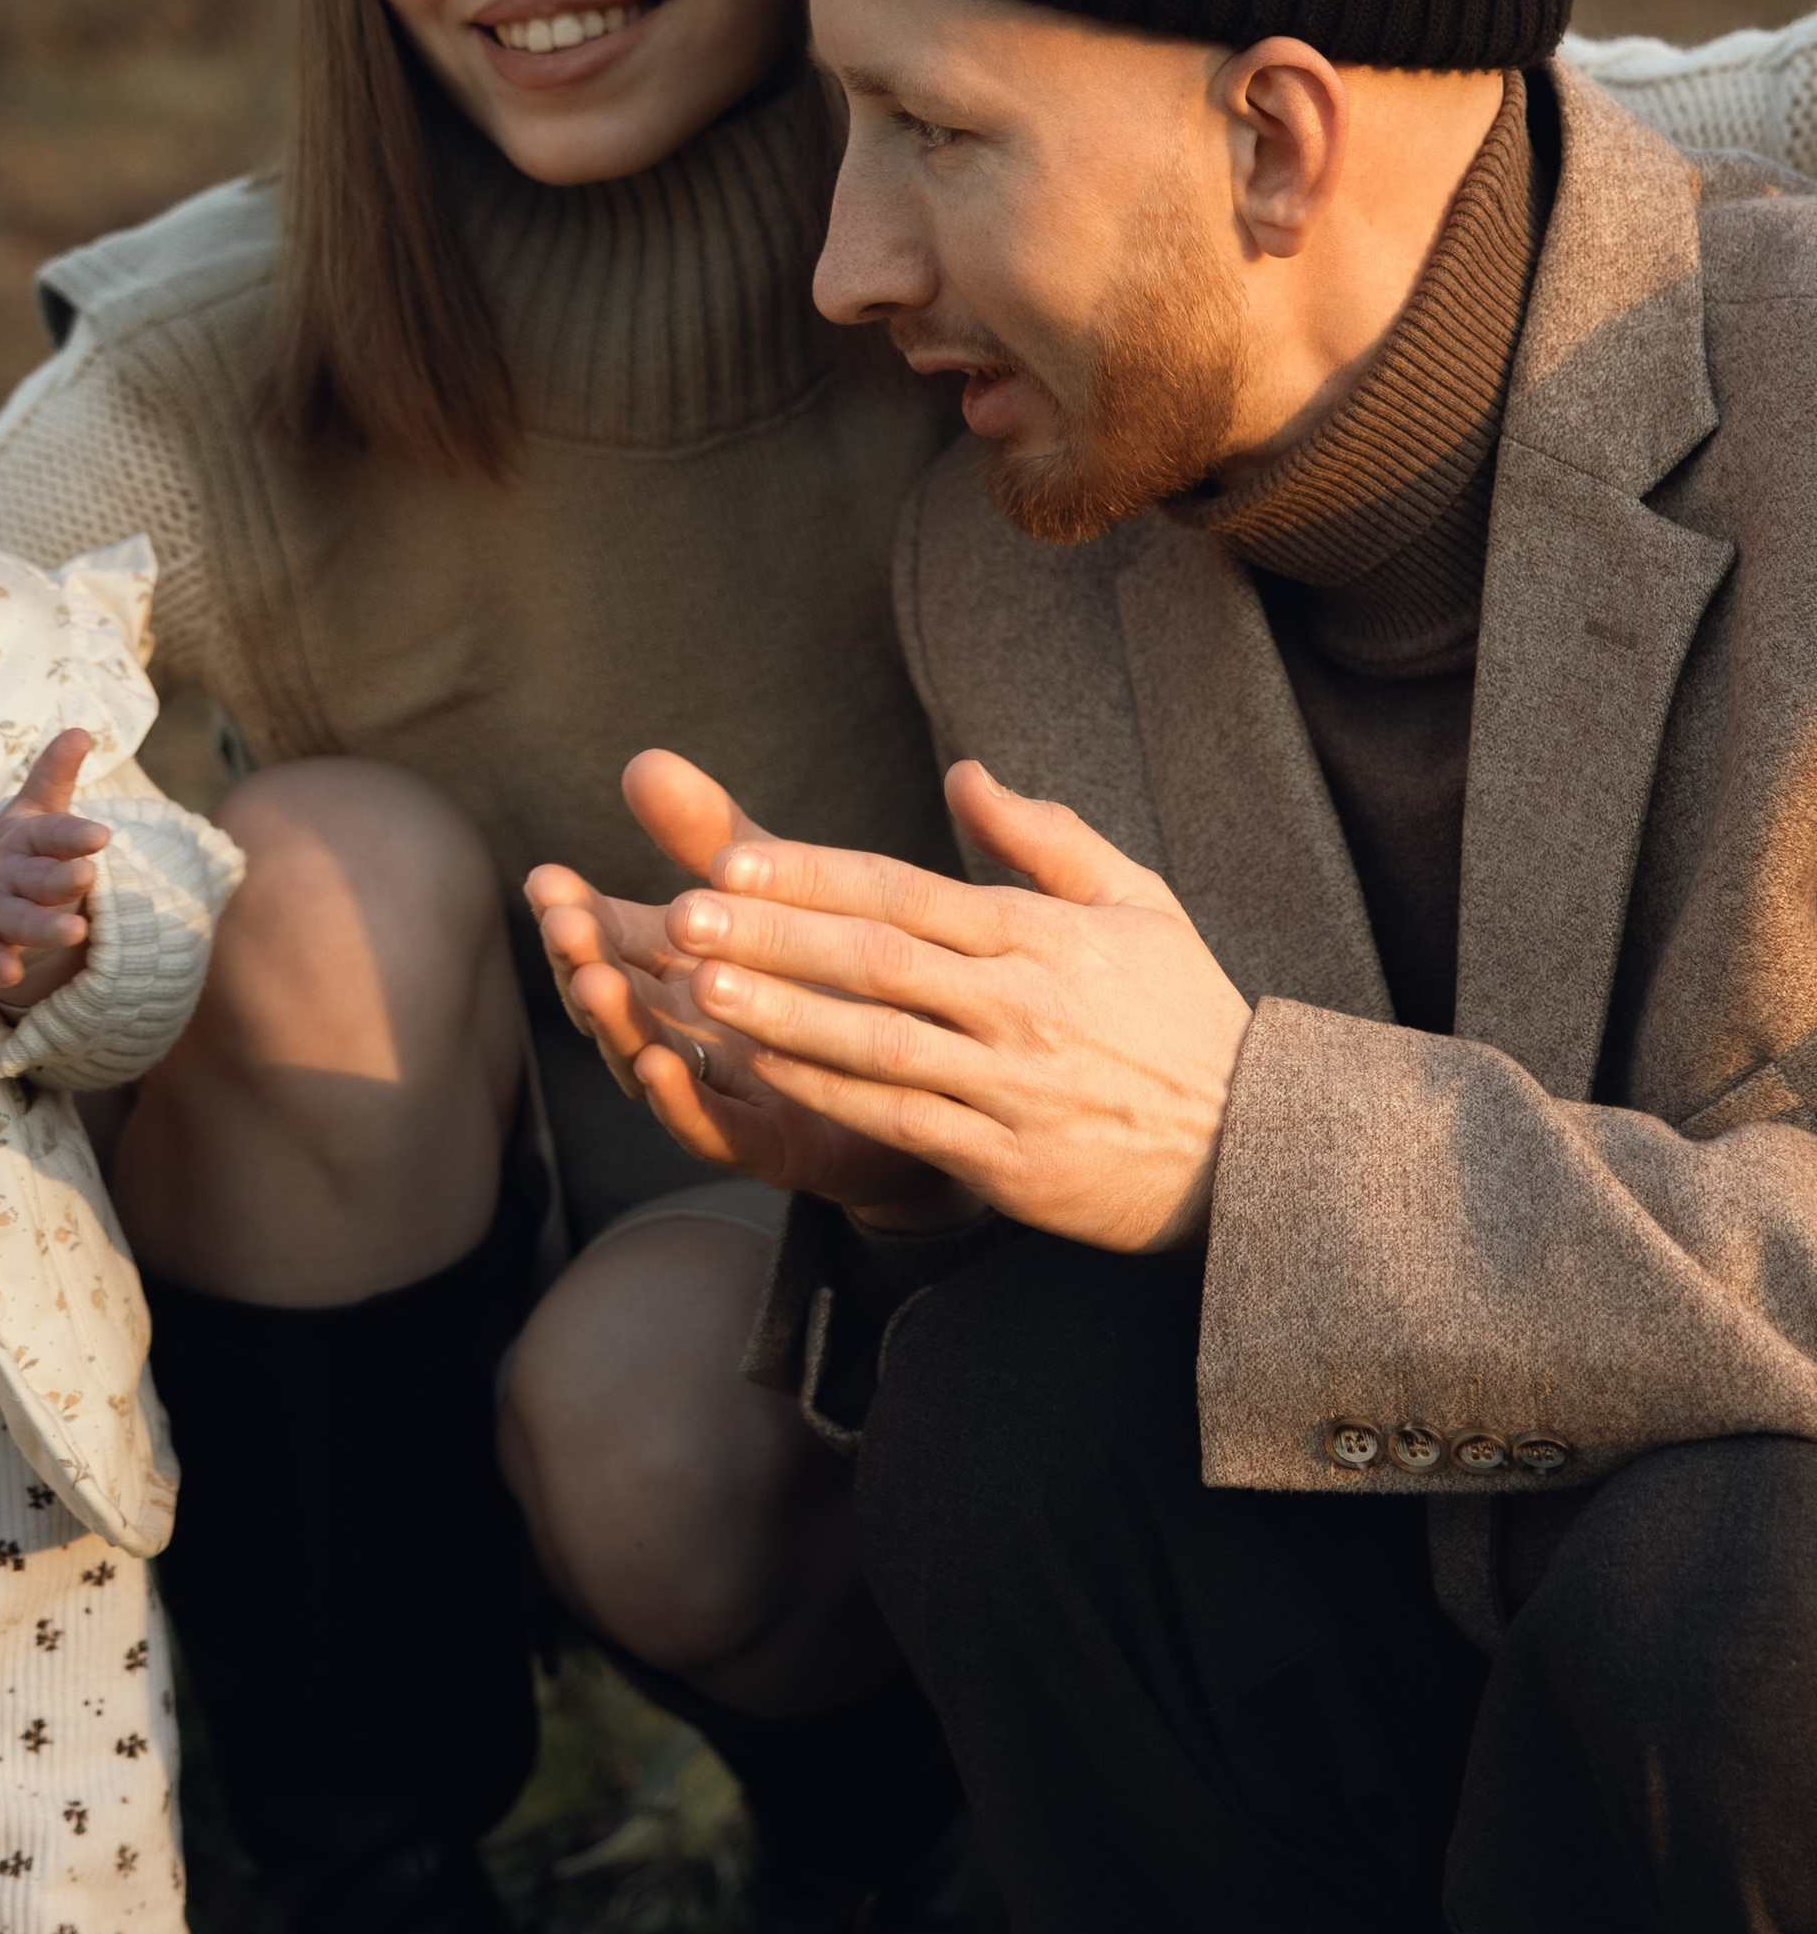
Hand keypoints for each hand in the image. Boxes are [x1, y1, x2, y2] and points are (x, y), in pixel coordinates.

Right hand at [0, 731, 104, 1013]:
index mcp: (24, 838)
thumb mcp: (40, 814)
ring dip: (41, 928)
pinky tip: (12, 976)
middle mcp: (3, 872)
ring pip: (15, 919)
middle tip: (90, 876)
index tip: (102, 835)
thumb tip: (82, 729)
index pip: (50, 833)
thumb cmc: (25, 854)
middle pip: (34, 877)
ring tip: (76, 935)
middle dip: (59, 878)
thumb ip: (56, 776)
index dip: (72, 835)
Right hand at [527, 753, 969, 1225]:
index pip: (611, 936)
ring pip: (649, 1063)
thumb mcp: (780, 892)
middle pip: (616, 999)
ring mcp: (721, 1092)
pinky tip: (659, 1067)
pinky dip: (679, 1103)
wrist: (938, 1080)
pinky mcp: (767, 1146)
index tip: (546, 879)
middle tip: (563, 927)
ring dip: (617, 1027)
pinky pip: (712, 1129)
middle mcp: (686, 1031)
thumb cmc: (842, 977)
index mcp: (681, 969)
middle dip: (582, 963)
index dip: (575, 912)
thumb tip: (641, 761)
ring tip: (596, 986)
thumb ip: (710, 837)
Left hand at [652, 756, 1252, 1251]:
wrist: (1251, 1149)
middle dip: (772, 934)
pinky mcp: (1004, 1159)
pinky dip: (824, 1091)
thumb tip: (961, 774)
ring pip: (873, 1043)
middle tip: (681, 913)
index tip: (733, 860)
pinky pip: (895, 1118)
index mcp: (1043, 935)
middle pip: (875, 960)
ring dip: (780, 1014)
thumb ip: (1045, 837)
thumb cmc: (1184, 1018)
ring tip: (695, 987)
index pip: (907, 892)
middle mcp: (1019, 1006)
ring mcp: (1008, 1085)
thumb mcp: (1139, 905)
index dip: (814, 876)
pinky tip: (759, 1067)